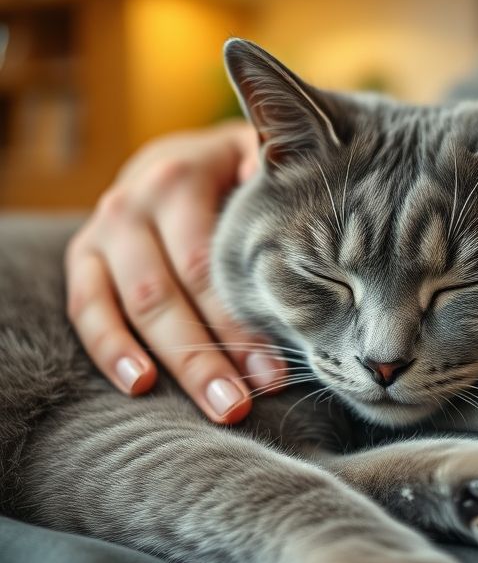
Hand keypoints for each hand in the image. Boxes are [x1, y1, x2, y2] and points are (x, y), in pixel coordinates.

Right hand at [65, 121, 285, 423]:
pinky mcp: (83, 257)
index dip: (239, 321)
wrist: (175, 157)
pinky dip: (109, 349)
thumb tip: (309, 221)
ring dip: (176, 363)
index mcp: (179, 178)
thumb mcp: (255, 162)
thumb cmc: (233, 173)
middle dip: (209, 355)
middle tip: (242, 403)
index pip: (207, 263)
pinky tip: (139, 385)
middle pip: (168, 292)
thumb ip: (273, 184)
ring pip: (134, 307)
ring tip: (216, 405)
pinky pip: (85, 308)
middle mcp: (132, 204)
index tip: (272, 372)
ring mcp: (102, 232)